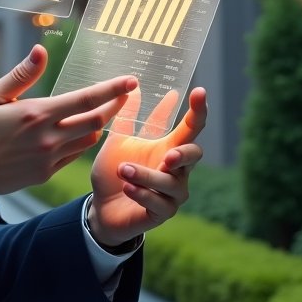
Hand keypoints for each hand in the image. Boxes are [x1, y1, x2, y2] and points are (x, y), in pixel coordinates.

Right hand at [0, 45, 137, 204]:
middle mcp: (48, 138)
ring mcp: (48, 159)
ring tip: (102, 112)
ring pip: (87, 140)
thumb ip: (21, 74)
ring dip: (98, 125)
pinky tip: (76, 133)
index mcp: (37, 114)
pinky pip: (72, 156)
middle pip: (96, 121)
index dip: (112, 89)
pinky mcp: (44, 174)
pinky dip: (80, 142)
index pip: (86, 99)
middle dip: (114, 106)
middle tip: (125, 94)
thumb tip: (41, 51)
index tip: (131, 80)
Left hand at [88, 86, 207, 248]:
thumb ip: (127, 118)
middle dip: (183, 154)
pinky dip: (142, 194)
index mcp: (169, 148)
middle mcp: (177, 170)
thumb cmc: (114, 172)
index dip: (198, 111)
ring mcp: (172, 194)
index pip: (190, 128)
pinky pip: (158, 204)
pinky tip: (128, 188)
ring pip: (170, 182)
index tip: (199, 92)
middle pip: (194, 156)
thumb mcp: (118, 142)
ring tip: (123, 169)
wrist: (101, 207)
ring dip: (146, 175)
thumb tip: (133, 87)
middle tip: (168, 154)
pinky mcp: (162, 213)